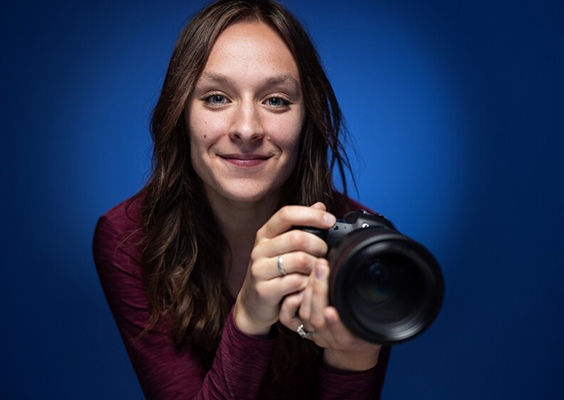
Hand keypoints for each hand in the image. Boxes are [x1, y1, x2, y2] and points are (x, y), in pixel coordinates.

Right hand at [234, 203, 335, 335]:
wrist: (253, 304)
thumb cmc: (273, 273)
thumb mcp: (282, 247)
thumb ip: (300, 226)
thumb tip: (320, 206)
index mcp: (265, 234)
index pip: (286, 214)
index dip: (311, 215)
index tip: (330, 220)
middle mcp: (260, 249)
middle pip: (297, 238)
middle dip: (319, 245)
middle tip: (325, 253)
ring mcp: (260, 270)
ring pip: (299, 260)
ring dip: (316, 266)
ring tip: (318, 271)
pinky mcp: (264, 290)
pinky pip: (296, 282)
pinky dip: (309, 284)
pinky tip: (309, 285)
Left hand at [279, 258, 381, 370]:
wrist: (353, 341)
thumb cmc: (367, 325)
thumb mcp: (377, 319)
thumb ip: (375, 306)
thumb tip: (380, 284)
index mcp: (351, 340)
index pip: (341, 334)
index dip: (335, 323)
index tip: (332, 309)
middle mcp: (331, 339)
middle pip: (318, 319)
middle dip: (319, 291)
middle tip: (323, 266)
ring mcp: (315, 334)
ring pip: (306, 315)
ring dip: (309, 289)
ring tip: (316, 268)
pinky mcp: (303, 327)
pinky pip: (291, 316)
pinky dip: (294, 298)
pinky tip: (302, 281)